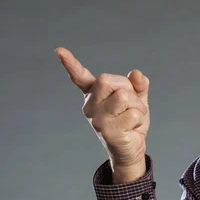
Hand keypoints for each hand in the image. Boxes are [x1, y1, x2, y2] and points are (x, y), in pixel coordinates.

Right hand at [55, 47, 149, 182]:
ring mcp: (97, 119)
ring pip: (123, 96)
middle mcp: (90, 106)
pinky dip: (139, 118)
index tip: (59, 50)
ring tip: (134, 116)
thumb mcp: (137, 99)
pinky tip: (132, 128)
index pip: (80, 77)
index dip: (70, 63)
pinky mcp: (107, 131)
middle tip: (132, 102)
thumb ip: (138, 85)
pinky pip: (132, 113)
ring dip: (138, 105)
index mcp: (94, 95)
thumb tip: (136, 74)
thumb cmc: (131, 122)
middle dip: (127, 87)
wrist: (131, 150)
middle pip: (107, 80)